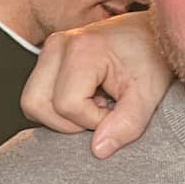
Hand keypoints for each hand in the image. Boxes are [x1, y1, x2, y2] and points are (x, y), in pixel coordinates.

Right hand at [23, 9, 171, 157]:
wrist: (150, 33)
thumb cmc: (152, 57)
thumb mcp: (149, 95)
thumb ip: (127, 124)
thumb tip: (98, 150)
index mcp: (81, 49)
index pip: (68, 105)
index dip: (93, 120)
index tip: (117, 110)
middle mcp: (57, 46)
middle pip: (36, 104)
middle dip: (69, 122)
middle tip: (102, 111)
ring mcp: (49, 50)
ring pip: (32, 102)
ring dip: (62, 116)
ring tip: (95, 104)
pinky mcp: (48, 58)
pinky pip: (38, 96)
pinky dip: (59, 107)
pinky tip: (87, 98)